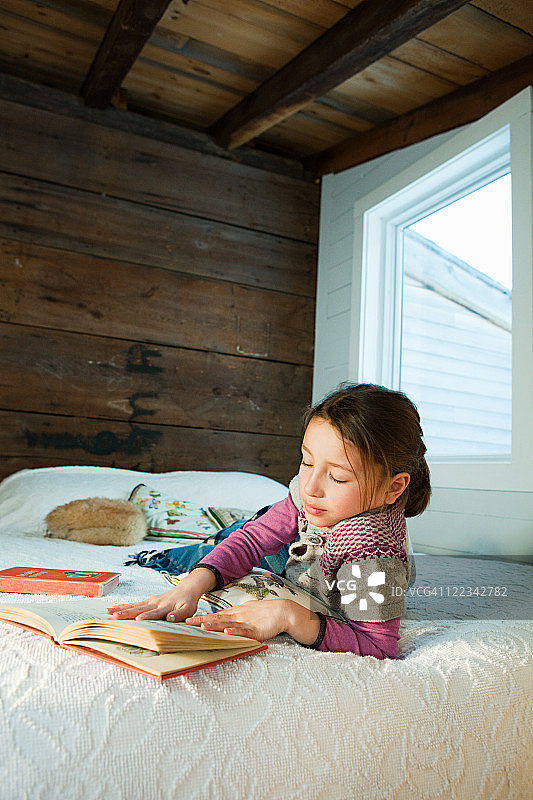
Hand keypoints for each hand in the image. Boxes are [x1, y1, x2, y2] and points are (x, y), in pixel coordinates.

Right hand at [106, 568, 215, 620]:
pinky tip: (112, 609)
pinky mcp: (147, 601)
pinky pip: (133, 604)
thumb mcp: (188, 609)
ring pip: (133, 605)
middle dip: (126, 613)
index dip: (147, 616)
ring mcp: (150, 601)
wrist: (186, 589)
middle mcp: (155, 603)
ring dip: (120, 609)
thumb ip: (180, 615)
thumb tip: (170, 618)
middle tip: (114, 617)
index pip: (155, 612)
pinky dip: (122, 606)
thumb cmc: (187, 602)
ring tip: (107, 612)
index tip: (138, 619)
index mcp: (165, 606)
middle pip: (139, 609)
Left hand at [185, 599, 320, 644]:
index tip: (188, 620)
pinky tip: (227, 633)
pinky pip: (244, 632)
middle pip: (217, 619)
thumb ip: (234, 617)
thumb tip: (222, 621)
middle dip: (202, 621)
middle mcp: (238, 617)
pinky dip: (235, 632)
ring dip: (215, 625)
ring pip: (228, 624)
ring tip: (202, 626)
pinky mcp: (256, 630)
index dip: (201, 618)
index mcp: (235, 614)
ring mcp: (246, 623)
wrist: (282, 611)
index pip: (215, 616)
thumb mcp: (246, 612)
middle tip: (187, 623)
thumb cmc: (264, 613)